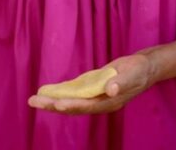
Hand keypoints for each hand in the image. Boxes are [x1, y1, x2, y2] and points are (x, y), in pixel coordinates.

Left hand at [28, 53, 156, 114]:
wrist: (143, 68)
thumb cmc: (139, 71)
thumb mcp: (134, 74)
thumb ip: (122, 83)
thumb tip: (111, 90)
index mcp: (109, 102)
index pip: (87, 106)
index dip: (72, 105)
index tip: (56, 104)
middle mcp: (99, 102)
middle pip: (73, 106)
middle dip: (53, 105)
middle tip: (33, 101)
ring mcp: (94, 96)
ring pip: (70, 101)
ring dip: (52, 100)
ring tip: (34, 99)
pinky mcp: (90, 89)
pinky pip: (72, 93)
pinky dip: (59, 93)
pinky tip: (47, 92)